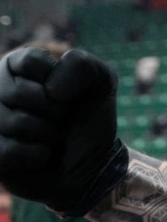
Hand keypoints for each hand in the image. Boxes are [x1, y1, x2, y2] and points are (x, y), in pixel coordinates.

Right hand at [0, 47, 127, 216]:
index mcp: (17, 67)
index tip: (68, 91)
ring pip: (15, 122)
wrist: (93, 161)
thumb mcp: (100, 80)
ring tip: (52, 137)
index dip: (59, 78)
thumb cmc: (90, 116)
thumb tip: (51, 90)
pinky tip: (43, 155)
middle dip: (56, 110)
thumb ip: (81, 65)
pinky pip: (10, 151)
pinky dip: (39, 156)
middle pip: (18, 92)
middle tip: (62, 118)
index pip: (30, 60)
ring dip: (49, 134)